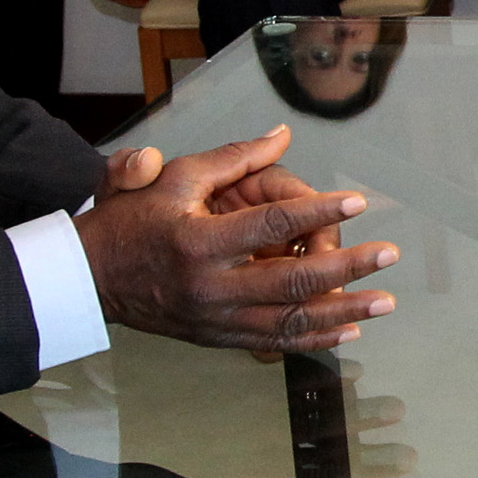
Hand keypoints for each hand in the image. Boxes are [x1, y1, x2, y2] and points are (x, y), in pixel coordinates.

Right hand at [75, 126, 396, 353]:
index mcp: (198, 241)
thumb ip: (233, 158)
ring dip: (342, 312)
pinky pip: (274, 343)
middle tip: (388, 254)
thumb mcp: (174, 179)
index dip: (318, 211)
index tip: (356, 200)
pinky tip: (349, 329)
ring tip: (384, 300)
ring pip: (290, 320)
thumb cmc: (131, 222)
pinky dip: (314, 338)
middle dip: (347, 268)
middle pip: (291, 280)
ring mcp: (215, 319)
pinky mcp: (218, 338)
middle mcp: (210, 287)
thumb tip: (282, 134)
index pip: (270, 224)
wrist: (89, 279)